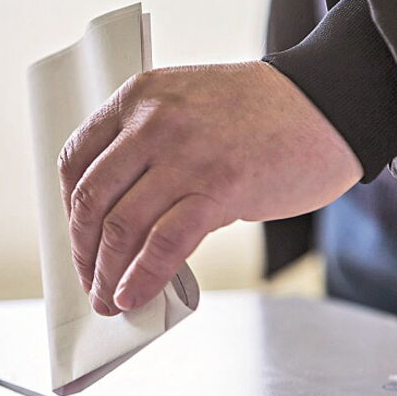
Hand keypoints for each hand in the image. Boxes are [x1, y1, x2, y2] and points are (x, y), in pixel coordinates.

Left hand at [58, 61, 362, 315]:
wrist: (328, 103)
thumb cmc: (258, 112)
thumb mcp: (184, 106)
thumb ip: (146, 146)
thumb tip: (117, 217)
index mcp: (137, 96)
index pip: (75, 160)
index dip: (68, 208)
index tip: (77, 237)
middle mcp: (153, 122)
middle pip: (91, 199)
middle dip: (83, 250)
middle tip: (89, 278)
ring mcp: (186, 155)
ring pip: (121, 226)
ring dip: (106, 273)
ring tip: (108, 299)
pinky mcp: (220, 188)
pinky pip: (164, 245)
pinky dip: (141, 278)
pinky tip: (133, 296)